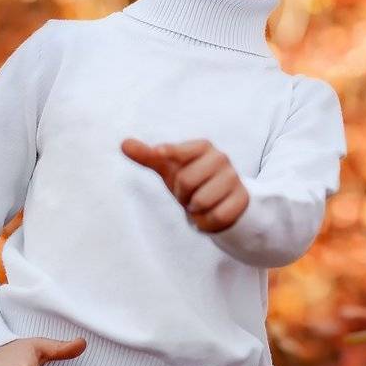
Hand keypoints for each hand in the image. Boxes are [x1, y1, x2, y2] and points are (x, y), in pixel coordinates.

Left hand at [121, 137, 248, 233]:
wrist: (221, 200)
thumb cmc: (191, 179)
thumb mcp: (168, 168)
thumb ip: (148, 156)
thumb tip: (123, 144)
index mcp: (203, 147)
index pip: (179, 149)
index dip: (167, 154)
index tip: (159, 154)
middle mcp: (221, 158)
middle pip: (186, 181)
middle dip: (181, 194)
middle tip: (188, 193)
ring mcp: (234, 178)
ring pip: (201, 201)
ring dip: (194, 209)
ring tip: (199, 203)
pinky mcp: (242, 199)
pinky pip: (216, 216)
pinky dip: (207, 221)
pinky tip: (209, 214)